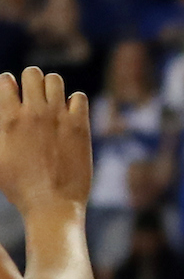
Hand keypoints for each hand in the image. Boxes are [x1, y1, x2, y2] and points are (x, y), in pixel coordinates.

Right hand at [0, 68, 90, 213]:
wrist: (52, 205)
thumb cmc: (19, 187)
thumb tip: (3, 118)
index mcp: (8, 119)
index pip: (5, 80)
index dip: (9, 86)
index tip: (14, 99)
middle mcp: (33, 113)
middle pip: (32, 73)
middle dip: (31, 82)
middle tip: (34, 101)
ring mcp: (58, 118)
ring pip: (55, 80)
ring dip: (52, 88)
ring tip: (52, 106)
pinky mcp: (79, 127)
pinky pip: (79, 97)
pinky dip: (74, 102)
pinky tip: (70, 116)